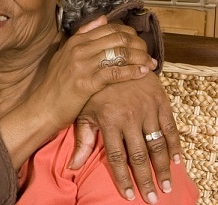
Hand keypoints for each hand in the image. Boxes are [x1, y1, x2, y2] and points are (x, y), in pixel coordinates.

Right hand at [34, 16, 155, 132]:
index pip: (110, 28)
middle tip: (148, 54)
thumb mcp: (65, 54)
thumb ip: (83, 36)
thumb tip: (103, 18)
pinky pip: (116, 72)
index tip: (140, 42)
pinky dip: (133, 71)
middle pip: (118, 38)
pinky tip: (142, 73)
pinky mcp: (87, 83)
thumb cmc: (57, 84)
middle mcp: (79, 49)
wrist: (44, 107)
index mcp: (76, 41)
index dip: (130, 33)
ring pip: (120, 53)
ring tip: (150, 64)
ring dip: (140, 58)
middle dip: (139, 45)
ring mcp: (83, 65)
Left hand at [71, 73, 181, 203]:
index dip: (123, 178)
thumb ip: (82, 140)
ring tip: (166, 186)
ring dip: (163, 168)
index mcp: (109, 119)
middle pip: (140, 155)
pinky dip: (175, 146)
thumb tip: (72, 167)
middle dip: (146, 179)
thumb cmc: (94, 89)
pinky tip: (177, 161)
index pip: (117, 156)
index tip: (129, 196)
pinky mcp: (160, 101)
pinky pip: (170, 128)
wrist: (113, 57)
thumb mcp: (84, 111)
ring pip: (157, 145)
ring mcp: (147, 109)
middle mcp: (129, 116)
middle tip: (152, 198)